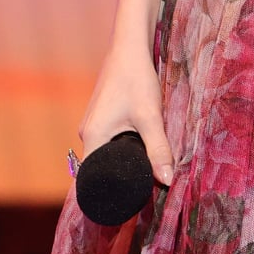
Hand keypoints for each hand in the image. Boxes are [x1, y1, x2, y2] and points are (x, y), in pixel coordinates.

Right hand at [76, 41, 174, 186]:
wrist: (130, 47)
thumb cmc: (137, 80)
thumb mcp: (151, 117)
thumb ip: (158, 150)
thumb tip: (166, 182)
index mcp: (92, 137)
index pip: (91, 178)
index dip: (106, 193)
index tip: (122, 206)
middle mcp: (87, 132)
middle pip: (100, 166)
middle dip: (118, 178)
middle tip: (140, 192)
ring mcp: (93, 123)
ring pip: (105, 152)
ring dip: (121, 161)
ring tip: (142, 174)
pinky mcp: (102, 115)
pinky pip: (109, 140)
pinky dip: (122, 148)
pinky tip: (139, 150)